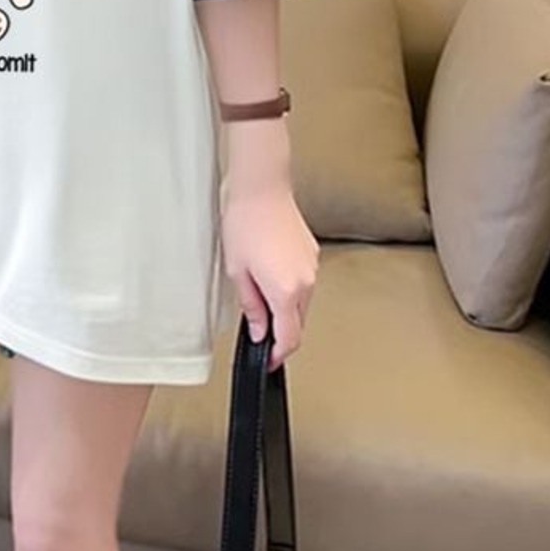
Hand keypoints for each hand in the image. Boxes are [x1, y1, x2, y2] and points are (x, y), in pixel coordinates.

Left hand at [219, 187, 318, 371]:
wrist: (260, 189)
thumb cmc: (244, 222)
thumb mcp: (238, 271)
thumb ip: (251, 306)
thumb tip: (259, 330)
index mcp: (286, 291)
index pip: (289, 338)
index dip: (278, 355)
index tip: (268, 360)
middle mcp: (306, 282)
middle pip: (297, 323)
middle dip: (279, 332)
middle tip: (258, 330)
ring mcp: (312, 268)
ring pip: (301, 303)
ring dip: (284, 308)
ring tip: (258, 293)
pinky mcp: (311, 254)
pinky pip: (303, 283)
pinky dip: (288, 288)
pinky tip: (269, 274)